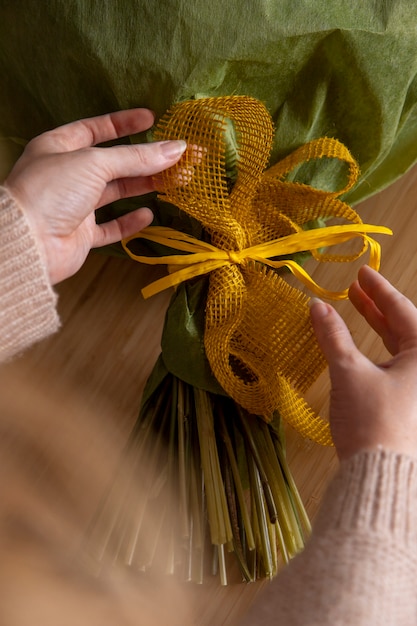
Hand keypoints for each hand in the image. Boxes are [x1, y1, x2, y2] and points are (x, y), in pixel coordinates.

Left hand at [4, 109, 186, 283]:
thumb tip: (175, 148)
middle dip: (144, 158)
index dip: (123, 123)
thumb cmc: (52, 191)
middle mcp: (66, 175)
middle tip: (176, 155)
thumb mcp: (95, 163)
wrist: (28, 242)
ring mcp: (74, 206)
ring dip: (143, 186)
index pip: (95, 129)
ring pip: (115, 193)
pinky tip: (148, 215)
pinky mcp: (81, 234)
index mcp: (58, 147)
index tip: (151, 119)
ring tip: (174, 180)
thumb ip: (136, 157)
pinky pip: (110, 227)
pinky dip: (129, 222)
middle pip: (112, 163)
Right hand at [310, 265, 416, 459]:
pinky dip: (375, 350)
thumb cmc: (371, 422)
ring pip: (399, 346)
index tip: (362, 272)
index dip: (379, 290)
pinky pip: (394, 365)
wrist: (380, 476)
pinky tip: (356, 344)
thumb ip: (333, 336)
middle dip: (377, 306)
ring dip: (376, 326)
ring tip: (355, 307)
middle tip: (356, 287)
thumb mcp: (349, 373)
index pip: (402, 311)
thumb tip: (316, 306)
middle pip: (403, 327)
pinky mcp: (408, 402)